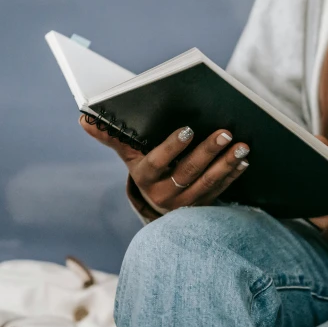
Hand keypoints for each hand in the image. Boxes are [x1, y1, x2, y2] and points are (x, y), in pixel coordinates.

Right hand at [80, 115, 249, 210]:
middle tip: (225, 132)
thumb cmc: (147, 168)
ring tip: (242, 146)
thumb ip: (113, 136)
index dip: (173, 147)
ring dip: (227, 164)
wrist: (159, 204)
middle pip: (188, 172)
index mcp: (144, 178)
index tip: (189, 129)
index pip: (158, 162)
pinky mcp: (203, 207)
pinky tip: (244, 161)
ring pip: (208, 183)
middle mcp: (163, 195)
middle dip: (208, 151)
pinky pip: (220, 191)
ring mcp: (185, 204)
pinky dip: (233, 175)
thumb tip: (83, 119)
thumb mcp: (130, 155)